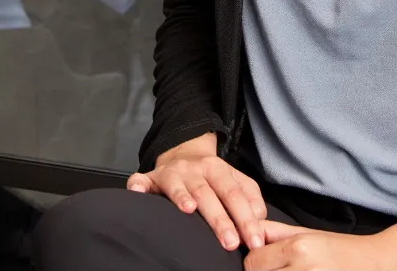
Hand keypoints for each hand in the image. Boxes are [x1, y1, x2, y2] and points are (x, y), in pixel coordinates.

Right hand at [126, 133, 266, 251]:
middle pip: (210, 194)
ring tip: (189, 211)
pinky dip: (138, 185)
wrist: (183, 155)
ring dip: (183, 197)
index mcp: (219, 170)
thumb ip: (249, 196)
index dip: (246, 218)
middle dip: (220, 219)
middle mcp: (196, 170)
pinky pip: (141, 180)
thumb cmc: (212, 177)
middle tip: (230, 243)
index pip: (235, 195)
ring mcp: (172, 173)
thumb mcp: (234, 180)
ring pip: (180, 186)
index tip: (255, 240)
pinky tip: (137, 193)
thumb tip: (259, 217)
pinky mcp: (150, 178)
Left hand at [245, 209, 396, 270]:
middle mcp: (302, 268)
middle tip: (285, 268)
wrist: (378, 265)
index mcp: (299, 249)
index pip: (252, 261)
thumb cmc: (345, 251)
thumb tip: (252, 229)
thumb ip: (279, 232)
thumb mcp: (312, 235)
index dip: (257, 262)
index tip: (268, 262)